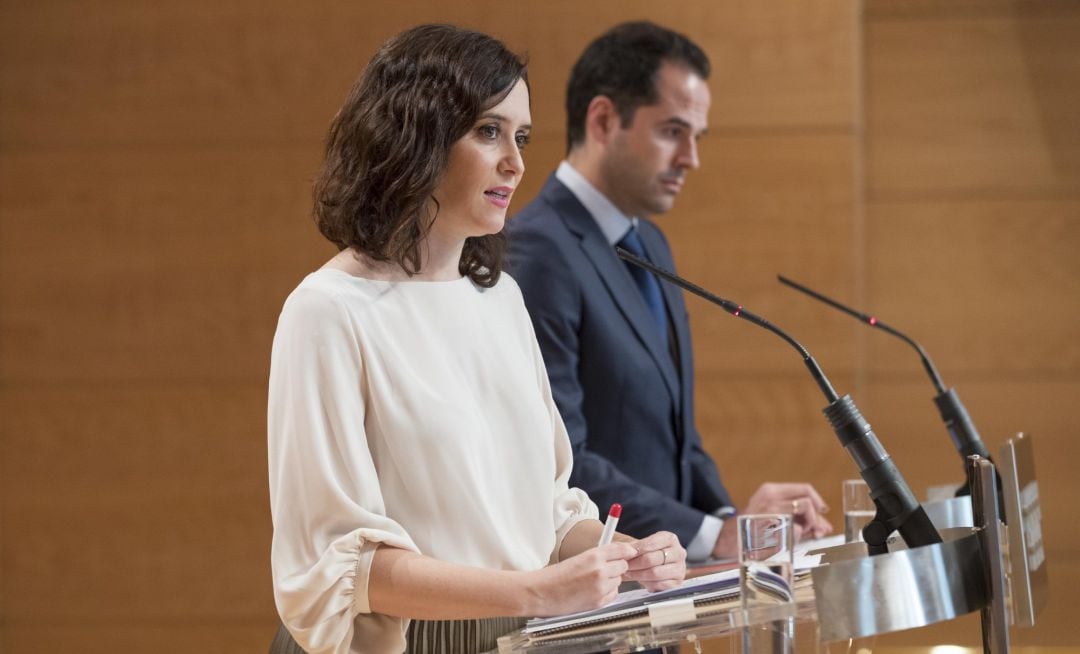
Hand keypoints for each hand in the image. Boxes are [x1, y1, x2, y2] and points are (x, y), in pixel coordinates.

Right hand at [523, 542, 636, 615]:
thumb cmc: (556, 575)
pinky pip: (613, 594)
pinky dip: (607, 592)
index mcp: (593, 555)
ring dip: (611, 580)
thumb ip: (598, 556)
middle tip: (604, 568)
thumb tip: (618, 555)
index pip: (621, 550)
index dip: (627, 551)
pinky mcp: (599, 602)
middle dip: (617, 566)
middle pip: (623, 565)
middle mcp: (600, 571)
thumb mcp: (578, 558)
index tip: (630, 552)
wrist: (541, 593)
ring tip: (593, 581)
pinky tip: (592, 591)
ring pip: (619, 580)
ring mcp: (600, 588)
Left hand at [622, 531, 685, 591]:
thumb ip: (629, 546)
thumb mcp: (638, 545)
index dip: (635, 550)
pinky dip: (646, 584)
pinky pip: (659, 585)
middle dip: (634, 564)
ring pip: (655, 573)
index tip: (624, 555)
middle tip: (622, 566)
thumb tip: (618, 548)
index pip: (651, 544)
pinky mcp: (677, 583)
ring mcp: (680, 569)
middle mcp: (678, 552)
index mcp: (670, 539)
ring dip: (638, 575)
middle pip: (652, 559)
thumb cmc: (645, 554)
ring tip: (627, 574)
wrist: (654, 566)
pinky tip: (639, 580)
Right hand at [711, 482, 833, 558]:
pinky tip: (785, 542)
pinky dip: (796, 538)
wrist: (726, 540)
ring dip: (807, 526)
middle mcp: (771, 497)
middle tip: (813, 530)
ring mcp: (770, 511)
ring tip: (797, 535)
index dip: (818, 501)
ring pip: (804, 512)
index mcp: (770, 490)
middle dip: (815, 517)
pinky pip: (796, 530)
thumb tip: (824, 526)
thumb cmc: (750, 529)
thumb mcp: (770, 514)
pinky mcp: (771, 526)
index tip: (822, 512)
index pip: (804, 488)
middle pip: (808, 500)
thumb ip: (797, 518)